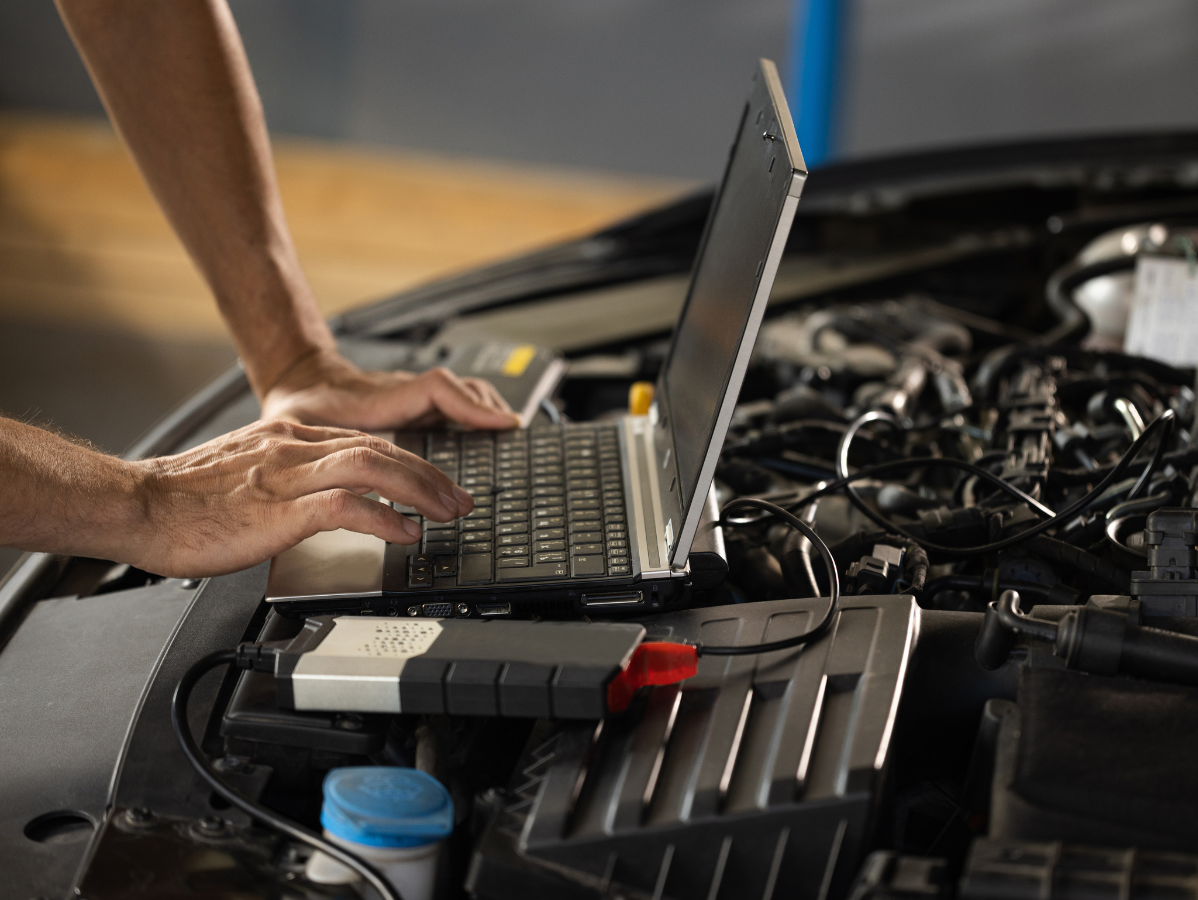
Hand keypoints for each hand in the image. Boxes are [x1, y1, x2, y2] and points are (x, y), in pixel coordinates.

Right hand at [126, 419, 471, 576]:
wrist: (139, 505)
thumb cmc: (184, 501)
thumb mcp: (246, 475)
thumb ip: (287, 478)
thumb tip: (321, 501)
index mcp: (288, 438)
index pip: (365, 442)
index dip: (409, 462)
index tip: (434, 482)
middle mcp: (294, 447)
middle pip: (380, 450)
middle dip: (429, 475)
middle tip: (460, 499)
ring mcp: (288, 474)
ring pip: (373, 468)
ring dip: (419, 490)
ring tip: (447, 513)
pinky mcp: (279, 507)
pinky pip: (345, 506)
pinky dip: (383, 516)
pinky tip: (405, 532)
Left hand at [260, 349, 521, 430]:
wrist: (298, 380)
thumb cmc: (299, 406)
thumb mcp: (302, 426)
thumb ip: (317, 448)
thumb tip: (336, 483)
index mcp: (382, 398)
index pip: (437, 389)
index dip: (471, 406)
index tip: (501, 424)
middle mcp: (405, 393)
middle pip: (462, 389)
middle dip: (488, 415)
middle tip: (509, 440)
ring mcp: (413, 396)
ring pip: (463, 392)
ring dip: (486, 411)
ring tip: (505, 436)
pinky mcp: (415, 403)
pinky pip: (455, 401)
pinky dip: (475, 413)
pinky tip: (483, 434)